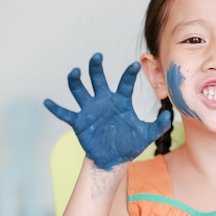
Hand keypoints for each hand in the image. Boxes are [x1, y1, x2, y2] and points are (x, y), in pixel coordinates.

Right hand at [44, 53, 170, 169]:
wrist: (114, 158)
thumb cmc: (130, 143)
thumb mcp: (147, 134)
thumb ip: (158, 125)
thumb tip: (168, 115)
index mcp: (121, 101)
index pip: (125, 83)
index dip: (129, 74)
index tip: (135, 65)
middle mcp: (104, 101)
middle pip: (98, 79)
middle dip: (96, 67)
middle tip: (97, 56)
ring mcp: (90, 110)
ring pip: (80, 91)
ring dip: (76, 81)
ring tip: (75, 72)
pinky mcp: (80, 122)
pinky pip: (65, 113)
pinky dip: (56, 108)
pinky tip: (47, 101)